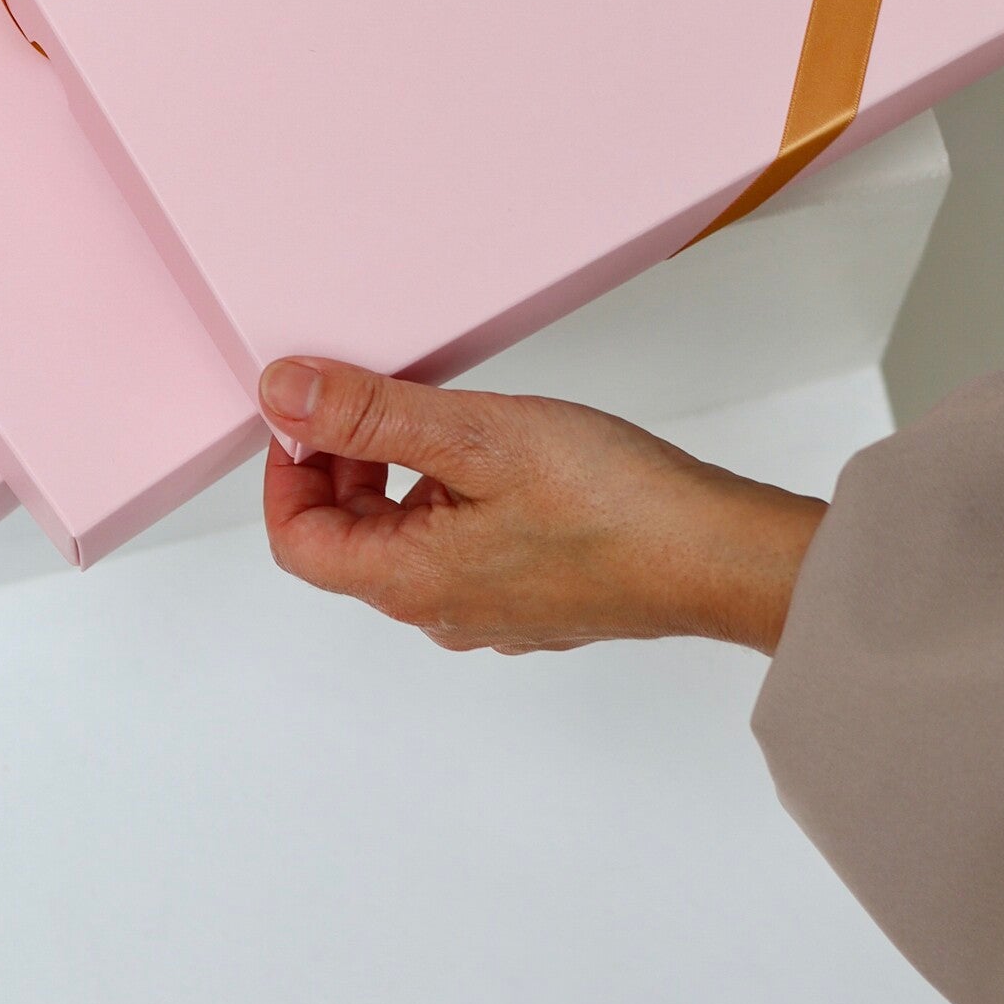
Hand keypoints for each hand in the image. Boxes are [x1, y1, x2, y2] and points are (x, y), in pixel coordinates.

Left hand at [259, 356, 823, 656]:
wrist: (721, 554)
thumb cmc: (612, 503)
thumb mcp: (476, 434)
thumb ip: (373, 415)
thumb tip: (282, 395)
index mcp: (411, 582)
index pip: (299, 540)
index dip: (287, 469)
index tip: (308, 408)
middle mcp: (442, 610)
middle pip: (349, 539)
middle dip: (342, 462)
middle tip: (371, 393)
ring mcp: (492, 607)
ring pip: (406, 538)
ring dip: (398, 473)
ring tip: (438, 410)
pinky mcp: (535, 593)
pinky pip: (461, 543)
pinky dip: (450, 491)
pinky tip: (494, 450)